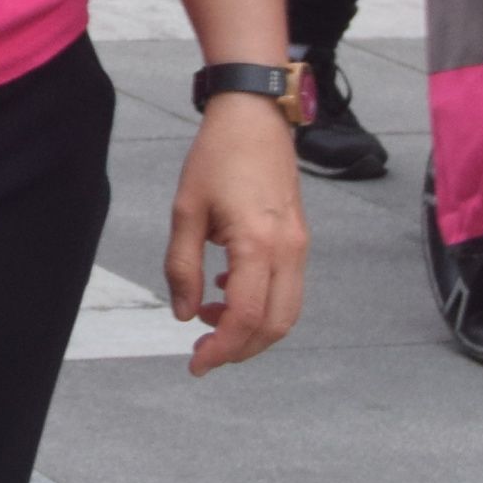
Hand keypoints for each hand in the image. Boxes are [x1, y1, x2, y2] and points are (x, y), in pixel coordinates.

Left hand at [165, 96, 306, 373]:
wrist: (254, 120)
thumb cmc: (216, 158)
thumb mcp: (185, 210)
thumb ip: (182, 265)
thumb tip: (182, 313)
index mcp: (258, 245)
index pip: (247, 317)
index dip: (222, 348)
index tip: (196, 363)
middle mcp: (288, 252)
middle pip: (274, 325)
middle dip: (240, 348)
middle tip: (202, 353)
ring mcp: (299, 247)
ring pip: (286, 312)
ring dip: (252, 329)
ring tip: (209, 319)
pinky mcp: (299, 241)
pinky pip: (287, 290)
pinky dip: (261, 304)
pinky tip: (227, 289)